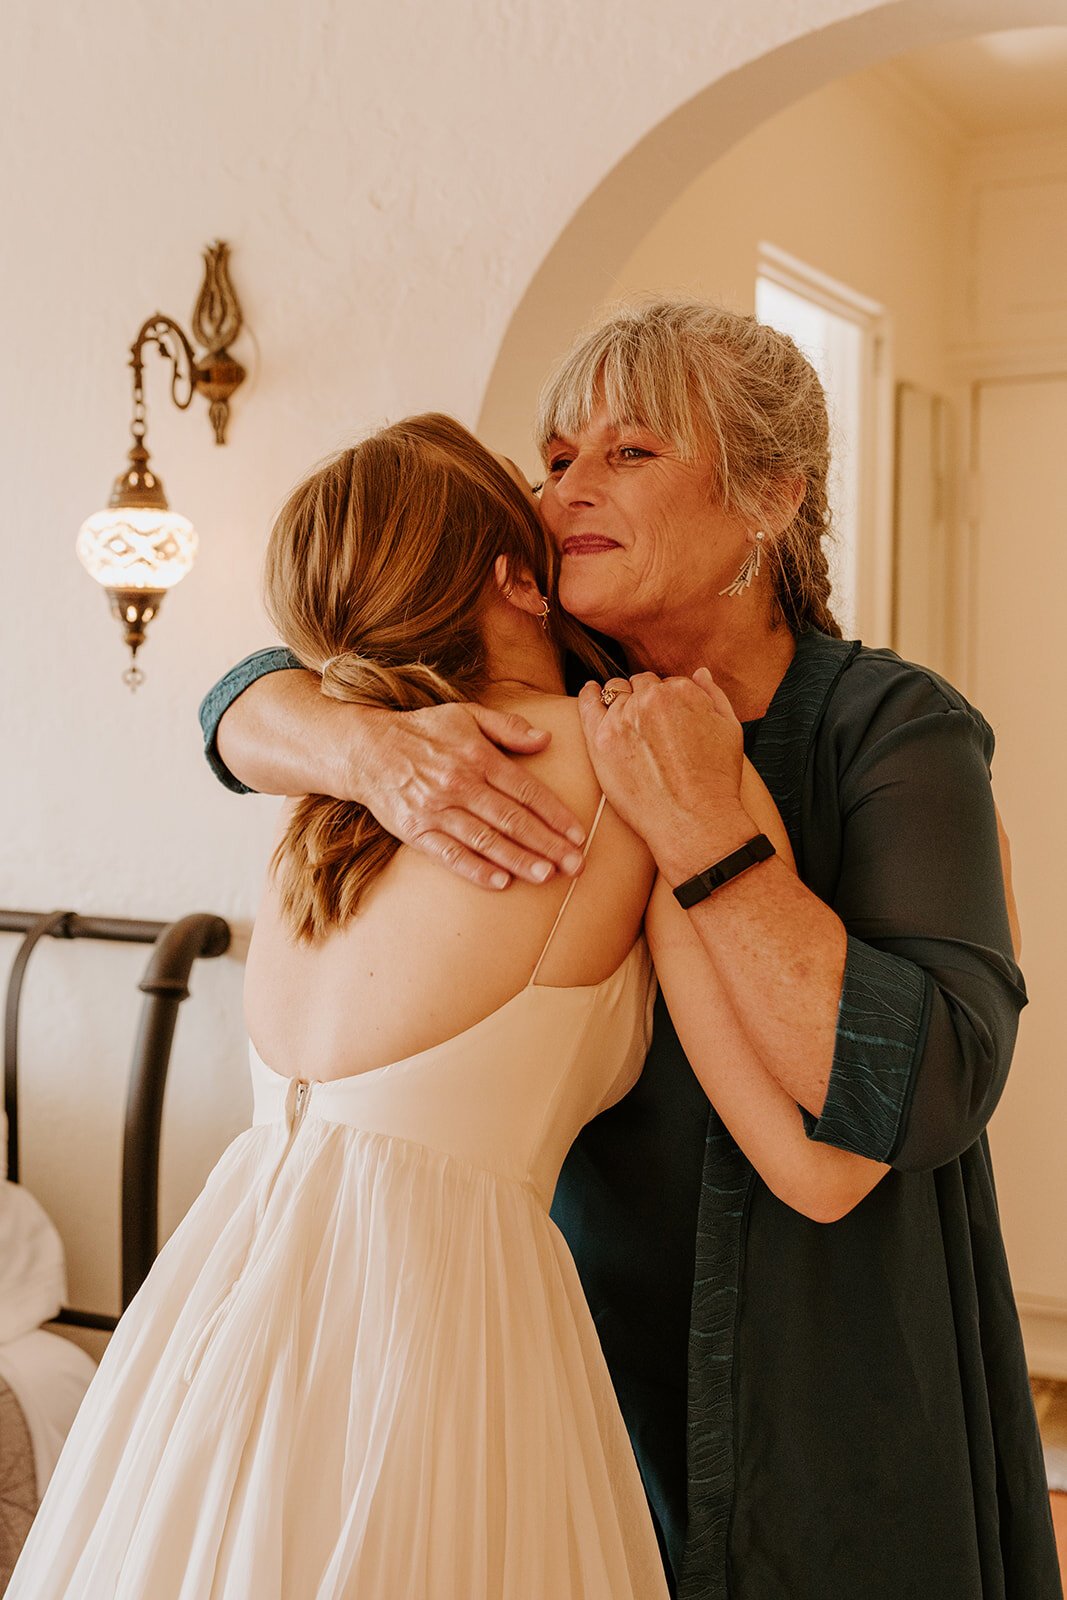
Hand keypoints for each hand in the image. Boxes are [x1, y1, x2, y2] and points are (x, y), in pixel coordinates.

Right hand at [354, 701, 587, 889]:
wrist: (365, 750)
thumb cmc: (422, 731)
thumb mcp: (466, 715)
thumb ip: (508, 727)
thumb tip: (546, 739)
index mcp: (477, 757)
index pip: (525, 790)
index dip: (555, 813)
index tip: (578, 833)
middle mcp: (459, 784)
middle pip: (512, 819)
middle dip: (547, 843)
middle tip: (575, 864)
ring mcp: (437, 810)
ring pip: (486, 839)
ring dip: (518, 859)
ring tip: (546, 875)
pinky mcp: (416, 830)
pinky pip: (450, 854)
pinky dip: (475, 869)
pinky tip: (500, 881)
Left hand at [577, 668, 752, 877]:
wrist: (693, 819)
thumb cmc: (716, 779)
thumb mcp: (730, 730)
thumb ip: (714, 695)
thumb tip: (699, 673)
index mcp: (682, 691)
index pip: (667, 683)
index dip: (667, 701)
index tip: (667, 719)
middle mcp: (650, 698)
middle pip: (640, 685)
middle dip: (644, 698)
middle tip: (648, 726)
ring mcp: (623, 718)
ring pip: (615, 693)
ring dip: (620, 700)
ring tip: (624, 720)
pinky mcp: (601, 740)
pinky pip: (588, 705)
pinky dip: (588, 695)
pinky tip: (589, 692)